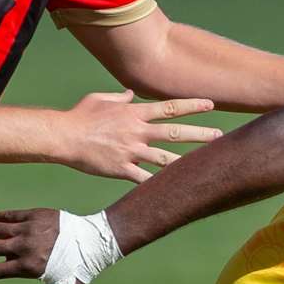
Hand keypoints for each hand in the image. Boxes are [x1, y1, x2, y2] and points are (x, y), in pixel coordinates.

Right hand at [60, 90, 222, 181]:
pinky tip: (174, 190)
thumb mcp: (100, 99)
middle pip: (175, 132)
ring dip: (187, 161)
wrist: (63, 136)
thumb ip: (120, 97)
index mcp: (134, 113)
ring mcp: (131, 151)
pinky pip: (144, 178)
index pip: (170, 108)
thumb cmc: (80, 115)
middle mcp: (137, 131)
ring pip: (165, 157)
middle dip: (200, 134)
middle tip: (220, 136)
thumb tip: (131, 93)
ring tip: (206, 165)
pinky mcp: (122, 168)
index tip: (211, 104)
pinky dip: (159, 184)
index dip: (192, 105)